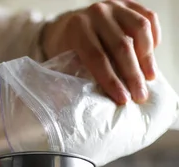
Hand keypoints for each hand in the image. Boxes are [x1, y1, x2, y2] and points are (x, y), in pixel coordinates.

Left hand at [42, 1, 160, 104]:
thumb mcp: (63, 62)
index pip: (97, 58)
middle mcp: (97, 14)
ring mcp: (115, 6)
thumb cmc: (68, 50)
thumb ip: (74, 77)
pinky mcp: (128, 4)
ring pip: (139, 29)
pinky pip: (149, 17)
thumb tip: (91, 105)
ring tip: (150, 77)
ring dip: (147, 57)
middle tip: (140, 96)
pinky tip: (151, 56)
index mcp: (77, 29)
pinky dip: (153, 37)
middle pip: (121, 46)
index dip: (111, 81)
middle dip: (132, 75)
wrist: (69, 25)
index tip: (123, 99)